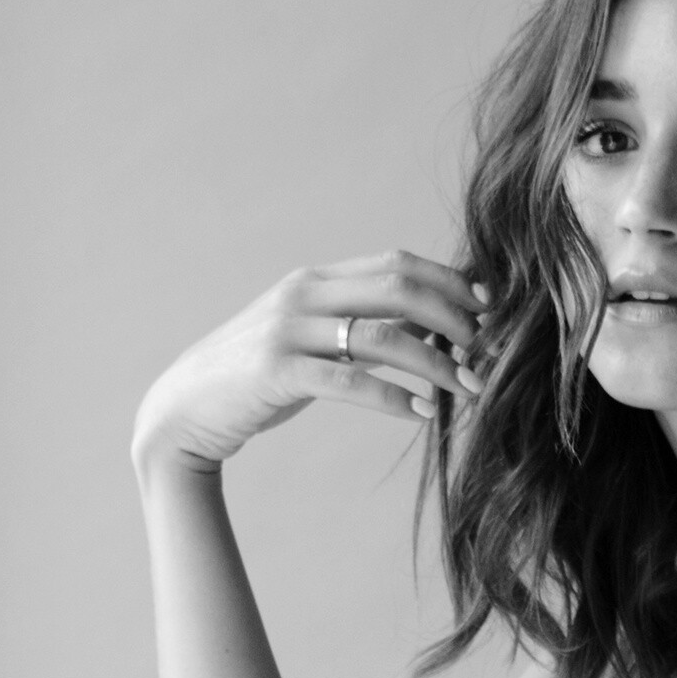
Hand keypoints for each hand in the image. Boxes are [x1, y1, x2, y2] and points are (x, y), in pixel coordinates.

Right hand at [131, 249, 488, 474]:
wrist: (186, 408)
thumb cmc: (259, 378)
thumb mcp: (314, 342)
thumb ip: (364, 329)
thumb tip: (432, 329)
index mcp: (316, 279)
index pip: (397, 264)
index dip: (449, 282)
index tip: (491, 309)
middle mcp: (303, 293)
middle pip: (397, 288)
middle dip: (453, 318)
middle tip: (488, 353)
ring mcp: (286, 330)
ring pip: (381, 335)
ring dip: (434, 363)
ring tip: (467, 390)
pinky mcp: (276, 371)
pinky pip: (348, 381)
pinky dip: (392, 397)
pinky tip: (422, 414)